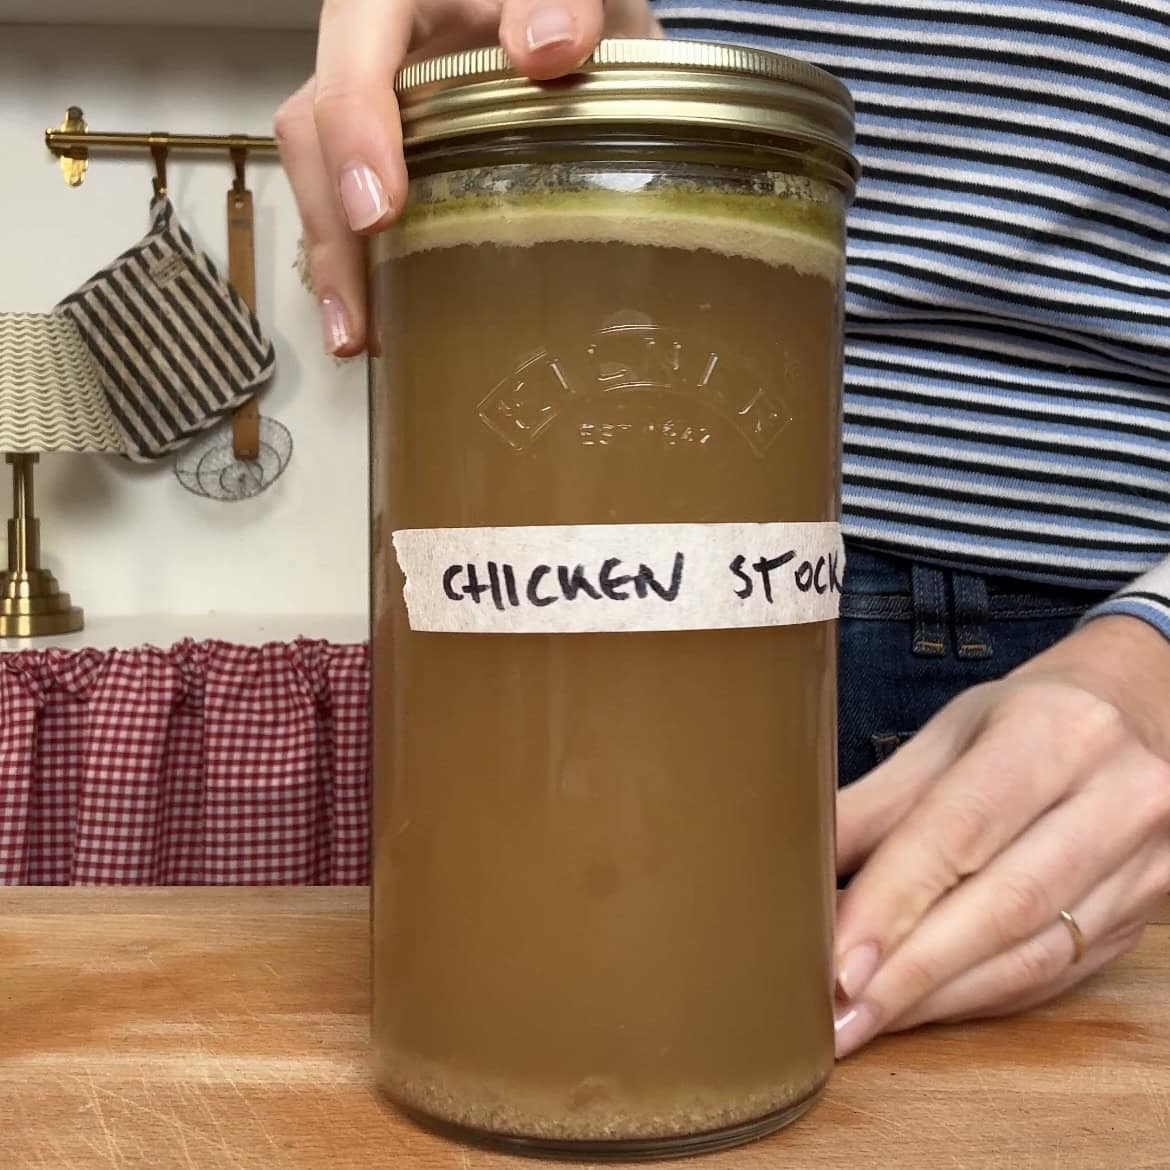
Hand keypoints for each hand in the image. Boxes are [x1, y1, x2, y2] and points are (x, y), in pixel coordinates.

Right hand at [276, 0, 658, 357]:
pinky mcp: (390, 154)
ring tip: (356, 339)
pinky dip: (363, 265)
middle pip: (316, 131)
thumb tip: (547, 48)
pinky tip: (379, 320)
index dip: (357, 132)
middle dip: (331, 229)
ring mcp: (375, 108)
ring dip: (337, 264)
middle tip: (356, 315)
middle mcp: (369, 52)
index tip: (380, 210)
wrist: (576, 17)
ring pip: (323, 178)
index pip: (353, 54)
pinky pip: (353, 204)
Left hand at [833, 614, 1169, 1056]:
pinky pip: (1057, 972)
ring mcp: (1148, 862)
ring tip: (867, 1023)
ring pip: (1034, 954)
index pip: (961, 830)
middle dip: (911, 971)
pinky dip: (981, 997)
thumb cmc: (1023, 722)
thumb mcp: (946, 737)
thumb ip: (873, 805)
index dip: (894, 902)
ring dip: (941, 998)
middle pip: (1004, 905)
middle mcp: (1119, 796)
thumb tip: (789, 866)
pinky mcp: (1149, 912)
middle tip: (840, 1016)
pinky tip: (926, 1009)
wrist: (1138, 716)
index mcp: (1055, 732)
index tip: (838, 961)